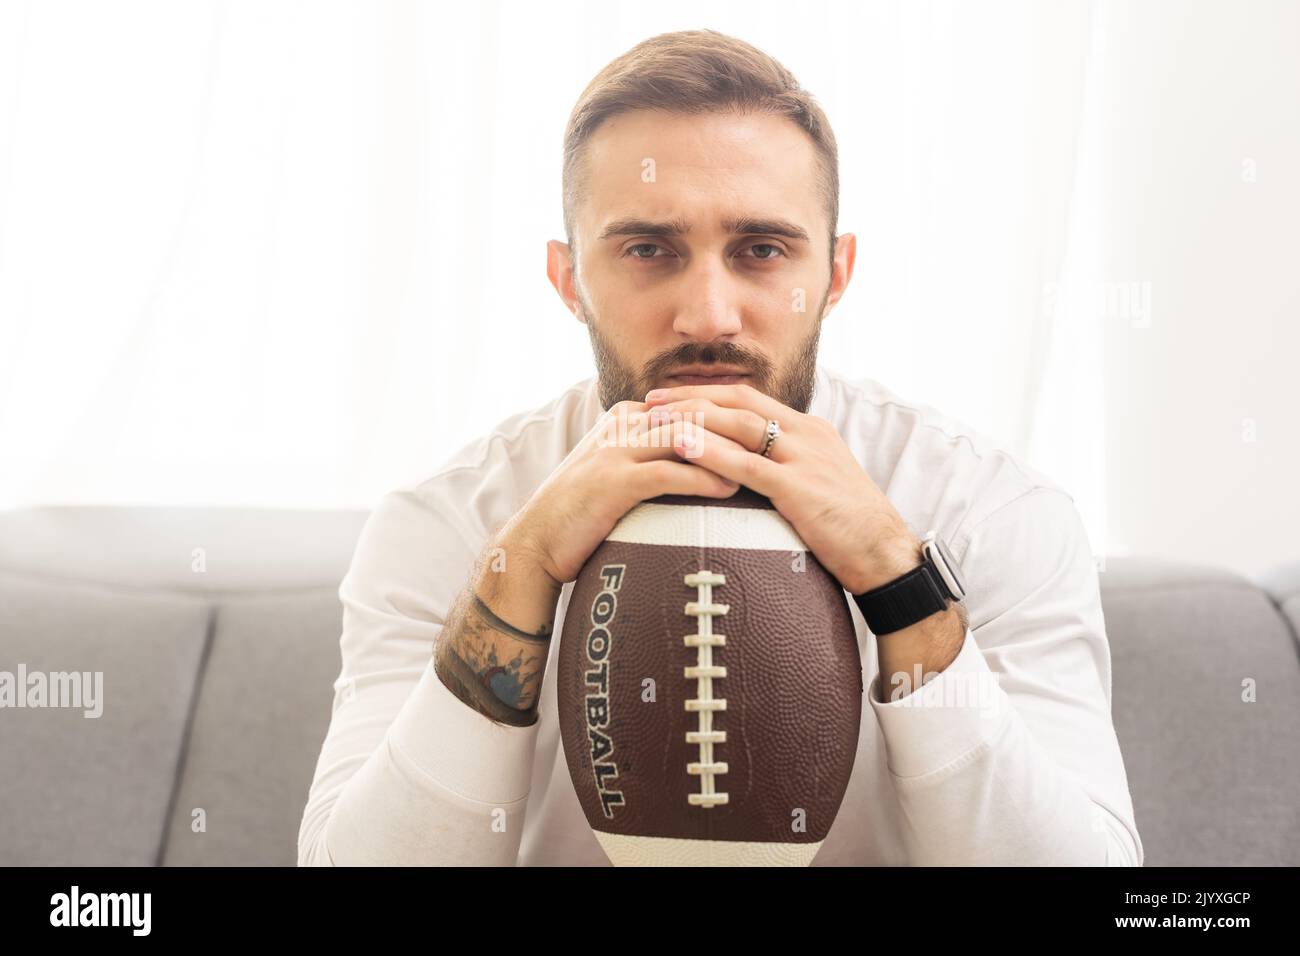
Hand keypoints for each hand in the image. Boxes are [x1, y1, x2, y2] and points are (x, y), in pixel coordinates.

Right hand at [513, 399, 752, 584]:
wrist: (535, 544)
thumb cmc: (584, 515)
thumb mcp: (620, 474)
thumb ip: (654, 459)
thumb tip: (704, 463)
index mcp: (626, 418)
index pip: (690, 408)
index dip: (730, 418)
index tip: (766, 430)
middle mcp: (622, 426)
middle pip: (693, 416)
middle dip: (737, 428)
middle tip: (777, 442)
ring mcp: (616, 451)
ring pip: (686, 438)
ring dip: (728, 450)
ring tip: (765, 464)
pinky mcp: (614, 481)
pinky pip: (669, 473)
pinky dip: (703, 478)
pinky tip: (730, 488)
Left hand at [644, 382, 922, 594]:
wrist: (886, 553)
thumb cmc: (850, 527)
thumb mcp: (818, 485)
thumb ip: (785, 470)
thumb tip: (749, 472)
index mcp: (810, 430)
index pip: (750, 399)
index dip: (708, 395)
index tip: (672, 397)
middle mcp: (807, 435)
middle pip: (739, 403)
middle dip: (691, 399)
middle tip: (651, 400)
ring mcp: (804, 458)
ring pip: (740, 426)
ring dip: (693, 418)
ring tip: (654, 419)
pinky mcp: (800, 488)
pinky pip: (747, 465)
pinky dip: (711, 453)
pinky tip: (682, 447)